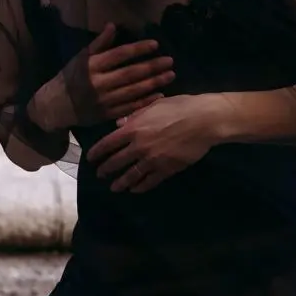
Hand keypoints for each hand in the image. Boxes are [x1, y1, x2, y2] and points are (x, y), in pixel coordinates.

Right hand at [30, 22, 174, 131]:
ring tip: (170, 75)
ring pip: (133, 91)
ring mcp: (104, 101)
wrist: (55, 106)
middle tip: (170, 61)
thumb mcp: (80, 58)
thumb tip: (113, 25)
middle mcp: (99, 83)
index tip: (155, 44)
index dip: (138, 49)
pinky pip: (130, 108)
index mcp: (92, 66)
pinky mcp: (107, 115)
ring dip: (153, 83)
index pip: (120, 54)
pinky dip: (145, 101)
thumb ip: (99, 43)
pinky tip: (159, 95)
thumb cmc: (69, 78)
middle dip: (152, 67)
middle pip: (130, 74)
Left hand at [87, 95, 215, 193]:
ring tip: (115, 187)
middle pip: (116, 162)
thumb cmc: (180, 107)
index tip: (91, 159)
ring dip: (121, 183)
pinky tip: (135, 189)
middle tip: (100, 174)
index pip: (108, 144)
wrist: (204, 120)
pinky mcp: (166, 170)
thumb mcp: (154, 106)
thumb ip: (134, 116)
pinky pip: (149, 181)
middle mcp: (139, 146)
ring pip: (131, 175)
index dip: (97, 152)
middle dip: (106, 170)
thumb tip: (119, 124)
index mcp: (134, 128)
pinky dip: (140, 187)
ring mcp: (152, 160)